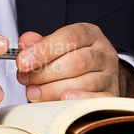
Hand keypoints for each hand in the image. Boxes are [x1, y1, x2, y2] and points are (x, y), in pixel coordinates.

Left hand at [16, 23, 133, 101]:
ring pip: (85, 82)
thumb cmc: (71, 59)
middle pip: (76, 62)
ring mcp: (110, 75)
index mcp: (89, 34)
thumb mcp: (56, 46)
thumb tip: (25, 42)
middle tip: (24, 79)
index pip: (69, 37)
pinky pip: (97, 100)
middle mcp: (103, 53)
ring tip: (33, 92)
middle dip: (44, 73)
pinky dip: (78, 100)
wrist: (97, 76)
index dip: (43, 50)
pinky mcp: (111, 95)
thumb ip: (39, 43)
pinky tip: (61, 99)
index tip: (22, 62)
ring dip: (53, 89)